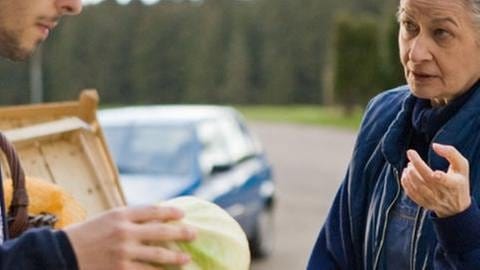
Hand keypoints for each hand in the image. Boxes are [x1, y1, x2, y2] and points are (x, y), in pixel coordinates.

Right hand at [64, 205, 196, 269]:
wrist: (63, 255)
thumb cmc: (88, 234)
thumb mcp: (108, 218)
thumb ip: (130, 217)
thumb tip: (158, 217)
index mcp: (121, 214)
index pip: (153, 211)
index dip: (170, 212)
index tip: (183, 214)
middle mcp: (124, 231)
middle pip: (161, 231)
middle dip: (181, 233)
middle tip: (195, 233)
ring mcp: (123, 252)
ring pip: (158, 254)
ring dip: (176, 257)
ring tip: (187, 258)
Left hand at [401, 143, 470, 217]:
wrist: (457, 207)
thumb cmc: (459, 180)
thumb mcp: (462, 166)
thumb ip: (451, 153)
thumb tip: (434, 146)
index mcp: (454, 184)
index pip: (444, 180)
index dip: (439, 176)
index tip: (434, 171)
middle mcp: (443, 194)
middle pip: (426, 180)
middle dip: (416, 165)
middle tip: (411, 156)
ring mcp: (433, 200)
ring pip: (417, 187)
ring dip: (410, 174)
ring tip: (409, 165)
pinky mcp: (424, 204)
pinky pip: (411, 194)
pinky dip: (406, 183)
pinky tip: (406, 174)